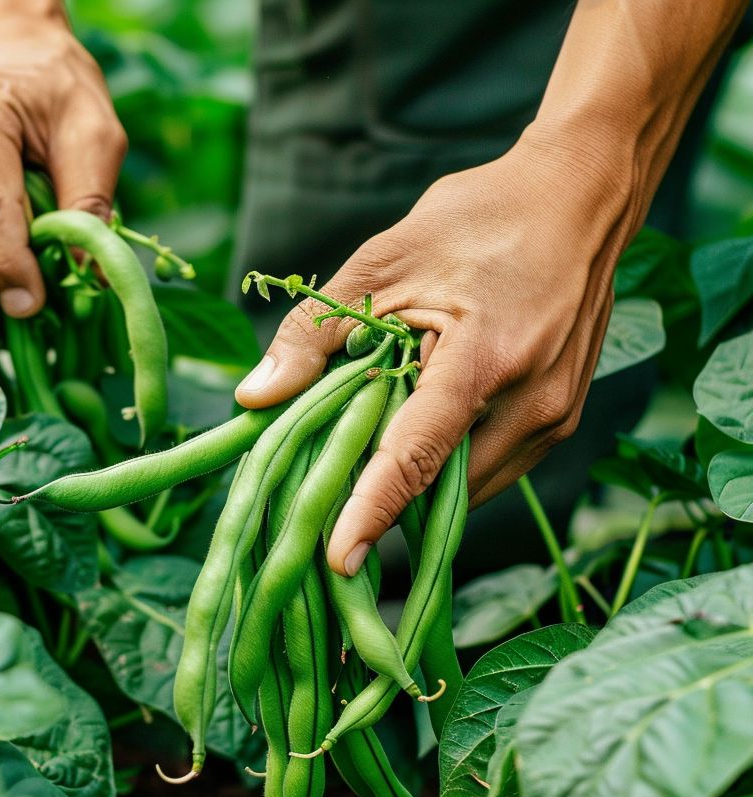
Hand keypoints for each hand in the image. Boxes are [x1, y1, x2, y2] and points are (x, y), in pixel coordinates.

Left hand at [234, 127, 636, 575]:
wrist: (582, 195)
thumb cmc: (481, 218)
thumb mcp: (382, 263)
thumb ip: (314, 334)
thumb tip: (253, 398)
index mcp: (483, 360)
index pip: (416, 458)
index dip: (371, 513)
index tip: (337, 562)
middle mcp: (531, 401)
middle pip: (442, 486)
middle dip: (383, 506)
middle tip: (324, 511)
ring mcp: (555, 414)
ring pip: (470, 486)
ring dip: (418, 491)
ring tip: (361, 480)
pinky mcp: (561, 415)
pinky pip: (493, 467)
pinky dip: (449, 469)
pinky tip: (412, 450)